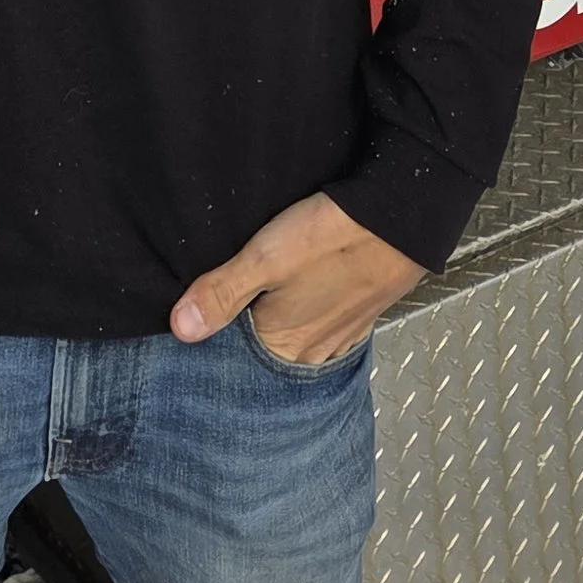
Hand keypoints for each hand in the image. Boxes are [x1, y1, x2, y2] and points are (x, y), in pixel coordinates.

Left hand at [169, 190, 424, 364]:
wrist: (402, 218)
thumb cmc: (333, 237)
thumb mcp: (266, 259)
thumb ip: (221, 293)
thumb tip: (180, 329)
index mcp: (286, 346)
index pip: (238, 364)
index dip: (216, 346)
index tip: (196, 330)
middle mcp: (315, 351)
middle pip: (268, 355)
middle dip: (245, 340)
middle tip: (222, 315)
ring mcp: (342, 334)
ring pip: (298, 340)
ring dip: (279, 327)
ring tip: (258, 306)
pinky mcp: (362, 313)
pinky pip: (326, 326)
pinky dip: (309, 318)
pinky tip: (303, 300)